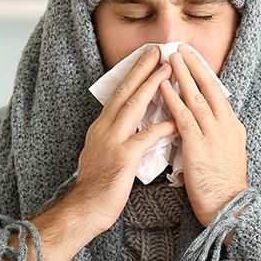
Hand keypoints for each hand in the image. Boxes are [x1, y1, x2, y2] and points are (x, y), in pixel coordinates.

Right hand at [71, 47, 178, 234]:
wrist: (85, 209)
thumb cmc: (98, 185)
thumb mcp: (103, 152)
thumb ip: (117, 136)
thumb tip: (131, 125)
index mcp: (101, 126)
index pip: (118, 94)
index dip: (133, 74)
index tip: (146, 58)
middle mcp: (104, 128)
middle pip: (124, 92)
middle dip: (141, 69)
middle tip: (157, 51)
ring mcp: (112, 141)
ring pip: (133, 107)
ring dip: (151, 87)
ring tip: (167, 71)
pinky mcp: (123, 157)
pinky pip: (145, 137)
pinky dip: (161, 127)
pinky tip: (175, 120)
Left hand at [160, 46, 249, 226]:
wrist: (228, 207)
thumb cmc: (223, 185)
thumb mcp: (227, 152)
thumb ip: (216, 134)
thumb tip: (205, 121)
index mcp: (232, 126)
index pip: (217, 93)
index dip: (204, 74)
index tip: (193, 59)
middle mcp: (225, 125)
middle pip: (209, 89)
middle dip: (194, 66)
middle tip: (181, 48)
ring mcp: (213, 135)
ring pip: (196, 98)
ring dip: (182, 77)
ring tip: (170, 59)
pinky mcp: (199, 147)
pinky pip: (183, 118)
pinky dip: (173, 101)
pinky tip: (163, 88)